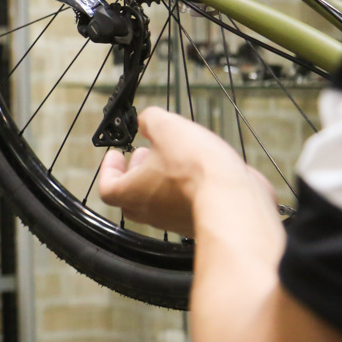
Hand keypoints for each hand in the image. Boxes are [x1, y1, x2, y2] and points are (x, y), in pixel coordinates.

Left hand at [98, 107, 271, 236]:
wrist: (235, 200)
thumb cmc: (195, 169)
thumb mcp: (165, 126)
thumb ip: (149, 120)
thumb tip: (146, 120)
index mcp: (131, 193)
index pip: (106, 187)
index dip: (109, 169)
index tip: (116, 155)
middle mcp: (150, 212)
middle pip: (131, 196)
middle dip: (136, 172)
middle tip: (144, 154)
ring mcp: (174, 221)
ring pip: (159, 201)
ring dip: (162, 178)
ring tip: (173, 157)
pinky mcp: (198, 221)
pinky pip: (184, 205)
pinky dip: (185, 188)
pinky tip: (198, 170)